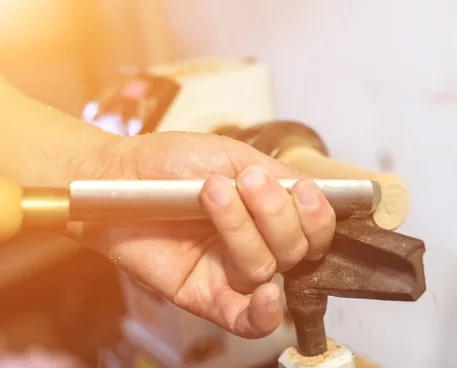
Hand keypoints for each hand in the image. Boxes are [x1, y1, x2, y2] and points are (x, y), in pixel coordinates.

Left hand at [75, 131, 335, 338]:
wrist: (117, 177)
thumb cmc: (171, 162)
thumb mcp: (232, 156)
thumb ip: (276, 176)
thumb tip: (313, 193)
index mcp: (270, 213)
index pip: (314, 228)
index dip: (317, 216)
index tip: (303, 193)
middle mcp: (258, 244)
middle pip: (295, 250)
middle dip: (274, 214)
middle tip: (246, 183)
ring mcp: (232, 273)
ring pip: (265, 268)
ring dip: (242, 229)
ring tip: (212, 192)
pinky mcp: (205, 296)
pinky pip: (245, 321)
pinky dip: (264, 314)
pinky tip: (268, 295)